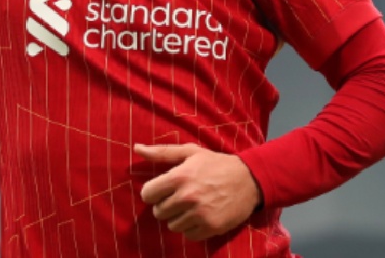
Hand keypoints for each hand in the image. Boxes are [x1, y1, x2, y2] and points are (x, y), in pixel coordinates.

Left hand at [134, 143, 261, 240]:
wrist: (248, 180)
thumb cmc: (215, 163)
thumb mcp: (189, 152)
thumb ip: (161, 152)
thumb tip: (136, 148)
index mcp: (179, 177)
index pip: (148, 193)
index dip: (151, 193)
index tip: (159, 191)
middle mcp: (187, 197)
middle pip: (158, 212)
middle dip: (164, 206)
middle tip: (176, 199)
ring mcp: (199, 214)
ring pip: (172, 226)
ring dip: (177, 218)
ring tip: (189, 207)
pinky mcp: (211, 227)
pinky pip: (188, 235)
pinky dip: (190, 228)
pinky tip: (198, 216)